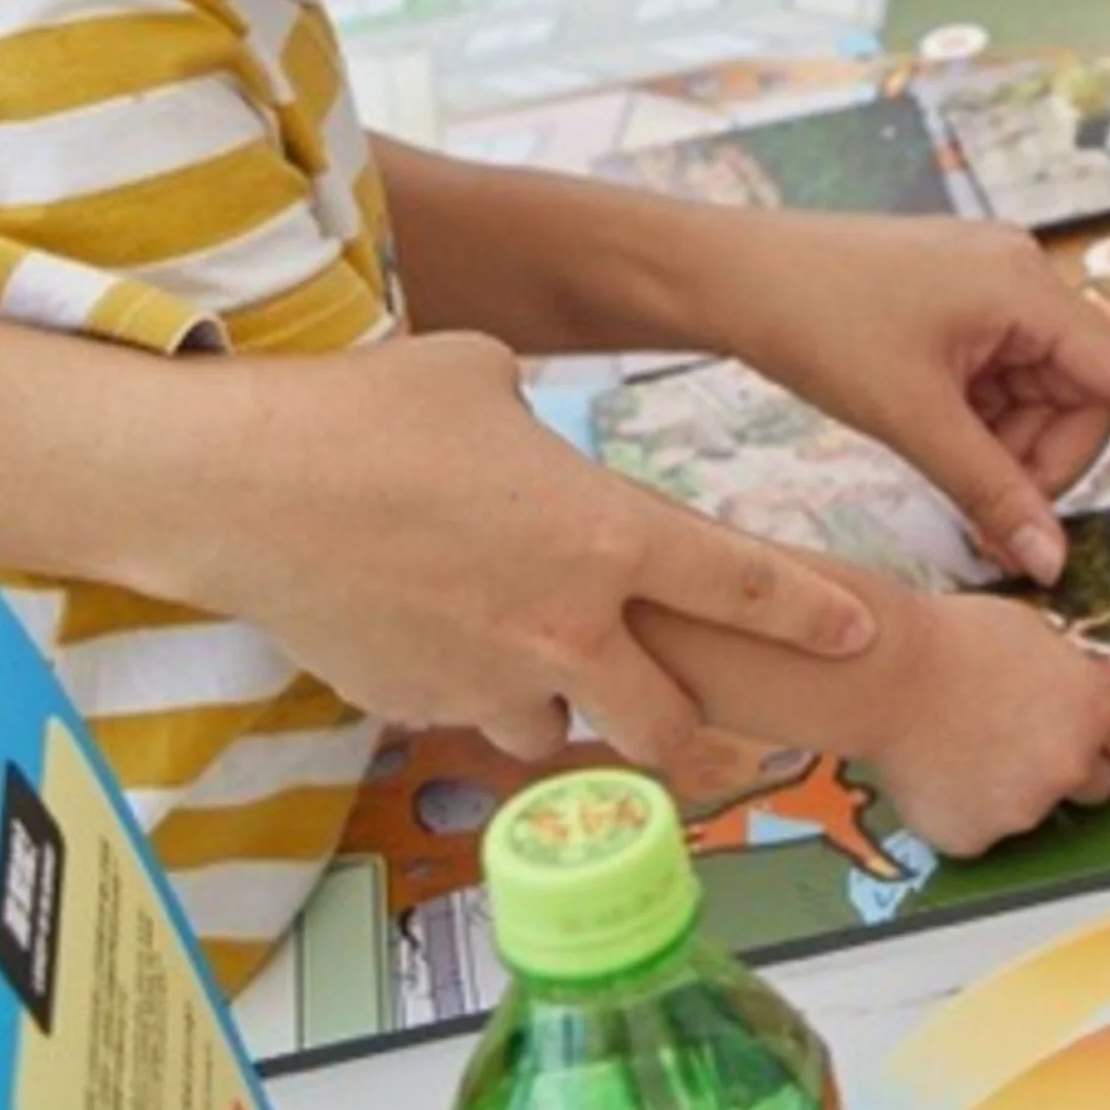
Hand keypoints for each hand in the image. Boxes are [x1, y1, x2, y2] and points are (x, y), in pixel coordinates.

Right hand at [164, 332, 873, 777]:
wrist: (247, 488)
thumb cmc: (367, 411)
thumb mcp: (481, 375)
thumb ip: (532, 419)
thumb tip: (526, 429)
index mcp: (605, 532)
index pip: (742, 584)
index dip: (811, 613)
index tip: (862, 629)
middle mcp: (565, 625)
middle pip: (671, 722)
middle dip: (699, 734)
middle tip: (710, 730)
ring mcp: (490, 679)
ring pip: (563, 730)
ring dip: (566, 708)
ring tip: (541, 668)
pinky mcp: (418, 708)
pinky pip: (469, 716)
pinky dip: (472, 694)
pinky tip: (438, 644)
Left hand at [710, 215, 1109, 583]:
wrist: (730, 275)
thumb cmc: (815, 322)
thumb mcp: (909, 417)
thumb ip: (988, 490)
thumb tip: (1053, 560)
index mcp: (1027, 288)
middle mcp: (1023, 279)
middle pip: (1083, 400)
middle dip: (1045, 461)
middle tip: (987, 502)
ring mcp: (991, 292)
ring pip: (1041, 402)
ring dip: (1008, 449)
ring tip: (941, 459)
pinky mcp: (960, 308)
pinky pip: (1003, 386)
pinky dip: (982, 427)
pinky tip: (935, 436)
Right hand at [860, 592, 1109, 856]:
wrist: (882, 674)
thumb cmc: (952, 639)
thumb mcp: (1034, 632)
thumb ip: (1083, 668)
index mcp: (1096, 710)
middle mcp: (1071, 766)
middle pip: (1101, 788)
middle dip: (1075, 767)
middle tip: (1026, 735)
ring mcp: (1024, 810)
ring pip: (1038, 810)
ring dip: (1017, 787)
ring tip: (967, 742)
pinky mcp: (976, 838)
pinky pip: (984, 830)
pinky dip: (968, 809)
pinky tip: (940, 769)